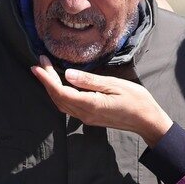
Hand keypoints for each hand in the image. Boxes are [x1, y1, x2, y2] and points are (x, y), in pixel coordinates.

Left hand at [30, 56, 173, 145]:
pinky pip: (68, 107)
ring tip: (45, 72)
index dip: (46, 78)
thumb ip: (89, 81)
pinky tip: (59, 85)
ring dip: (51, 88)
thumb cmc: (136, 100)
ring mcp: (86, 118)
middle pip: (57, 97)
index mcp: (89, 104)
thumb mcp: (114, 85)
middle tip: (40, 63)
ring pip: (61, 104)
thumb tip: (67, 74)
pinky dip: (59, 95)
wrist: (147, 120)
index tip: (37, 65)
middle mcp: (84, 114)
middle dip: (46, 80)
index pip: (60, 91)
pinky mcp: (90, 117)